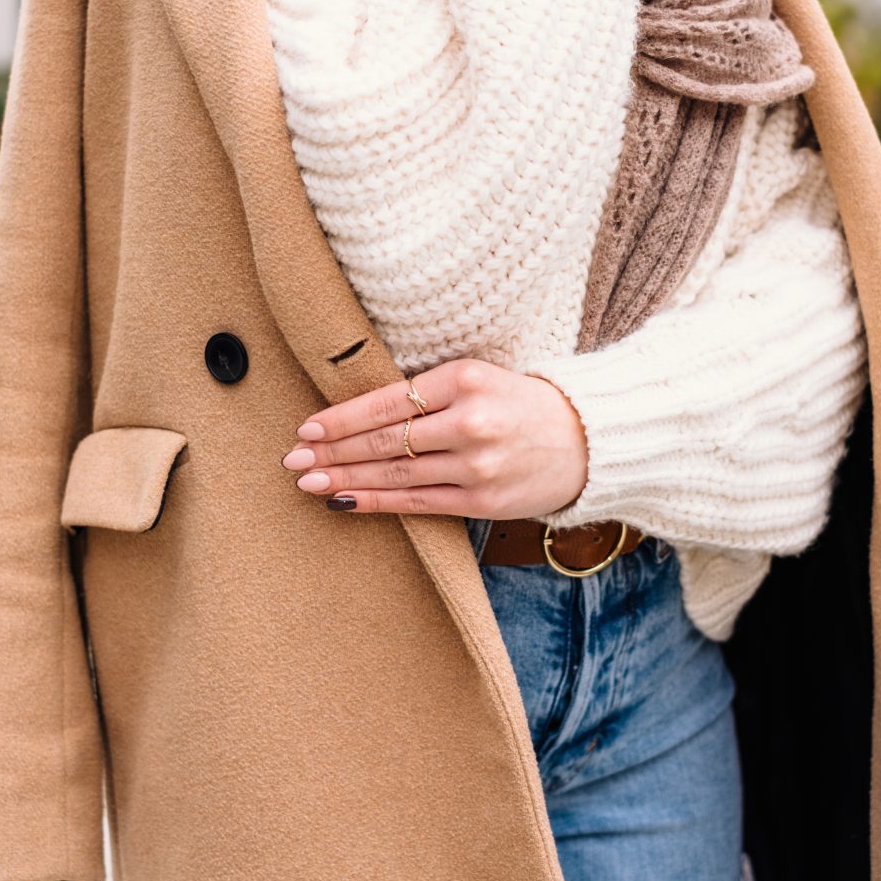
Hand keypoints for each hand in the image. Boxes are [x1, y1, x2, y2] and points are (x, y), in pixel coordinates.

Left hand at [281, 356, 588, 516]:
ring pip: (396, 473)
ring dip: (346, 478)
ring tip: (308, 480)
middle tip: (292, 457)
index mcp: (466, 378)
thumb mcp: (480, 378)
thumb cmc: (523, 403)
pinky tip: (345, 501)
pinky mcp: (482, 499)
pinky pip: (417, 503)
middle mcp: (470, 421)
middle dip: (333, 450)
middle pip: (386, 439)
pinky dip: (376, 502)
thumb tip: (361, 412)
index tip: (308, 426)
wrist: (587, 440)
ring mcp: (476, 464)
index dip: (343, 417)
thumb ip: (429, 392)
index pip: (389, 400)